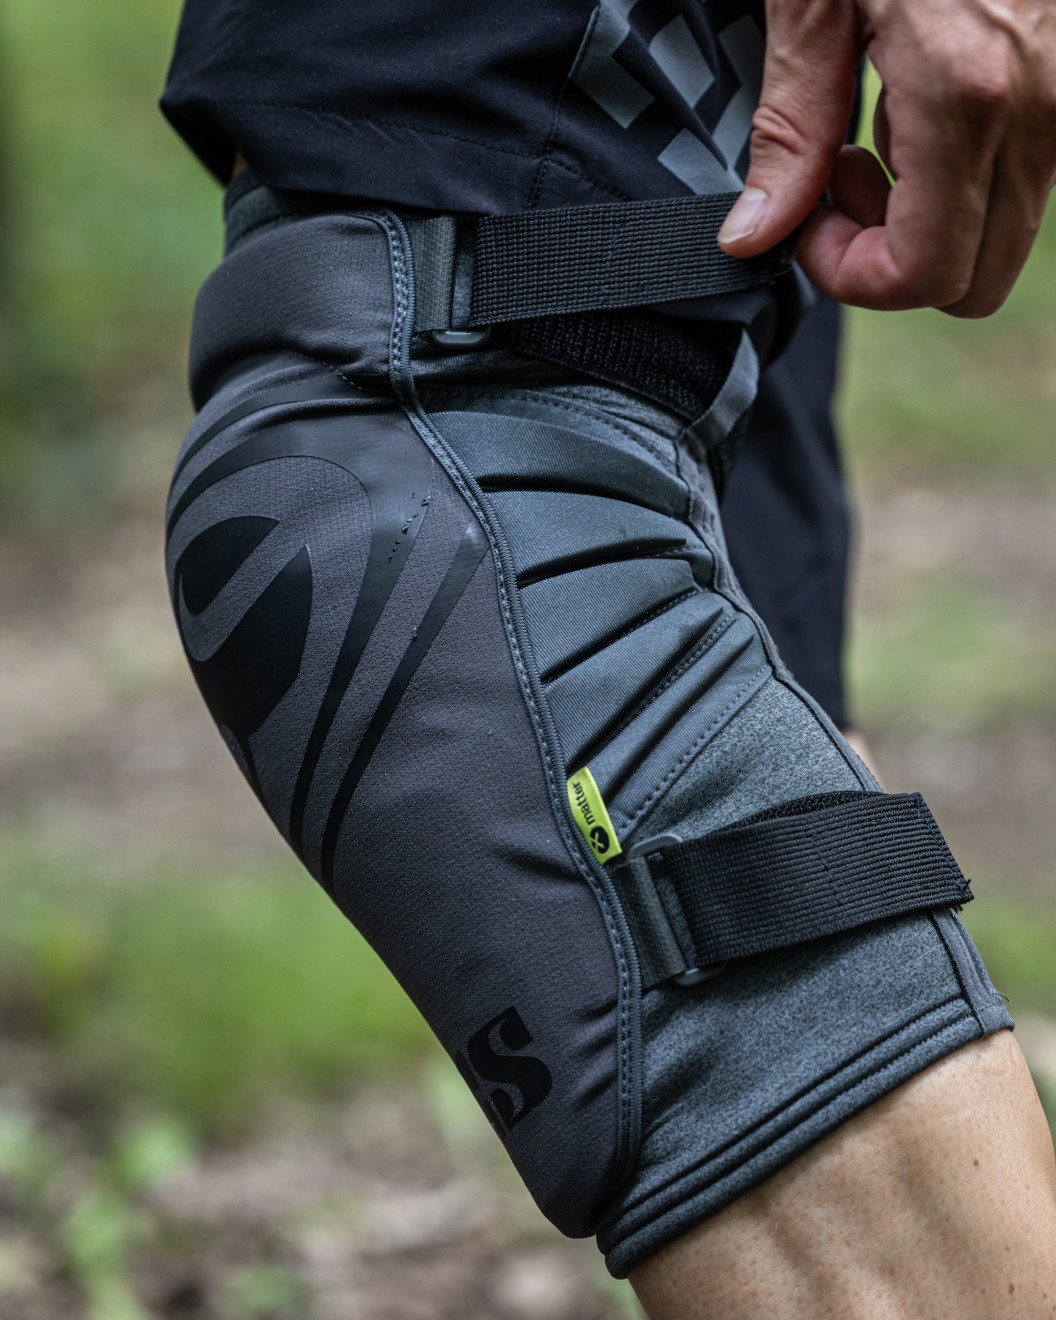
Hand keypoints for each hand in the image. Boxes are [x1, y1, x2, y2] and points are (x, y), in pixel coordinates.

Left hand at [716, 0, 1055, 316]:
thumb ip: (791, 126)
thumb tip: (753, 237)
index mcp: (969, 94)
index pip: (923, 276)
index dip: (850, 276)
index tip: (805, 223)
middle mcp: (1042, 107)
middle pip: (975, 281)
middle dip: (892, 260)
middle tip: (837, 186)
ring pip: (1003, 236)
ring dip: (930, 219)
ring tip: (872, 137)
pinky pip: (1024, 176)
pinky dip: (964, 173)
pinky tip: (917, 107)